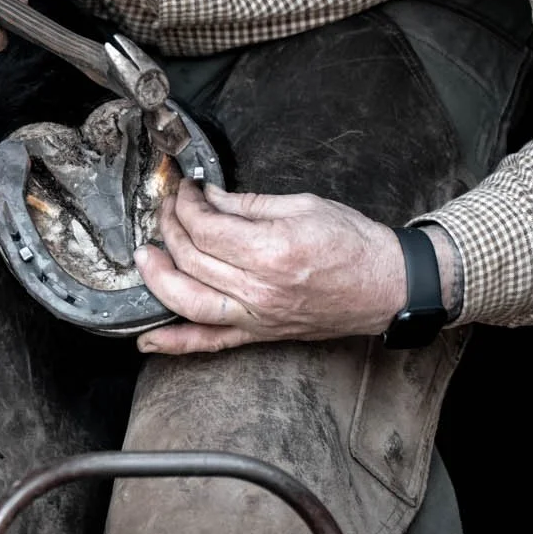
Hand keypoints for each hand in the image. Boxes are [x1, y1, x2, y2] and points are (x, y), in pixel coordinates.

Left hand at [134, 181, 408, 353]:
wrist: (386, 286)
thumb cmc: (354, 244)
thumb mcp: (303, 206)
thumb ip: (248, 204)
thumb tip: (209, 198)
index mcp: (272, 250)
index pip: (206, 228)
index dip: (186, 204)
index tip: (185, 190)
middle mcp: (260, 289)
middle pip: (192, 259)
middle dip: (171, 228)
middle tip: (170, 209)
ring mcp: (257, 316)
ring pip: (189, 301)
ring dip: (158, 278)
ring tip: (146, 256)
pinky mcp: (260, 334)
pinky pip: (210, 343)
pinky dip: (176, 343)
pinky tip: (148, 340)